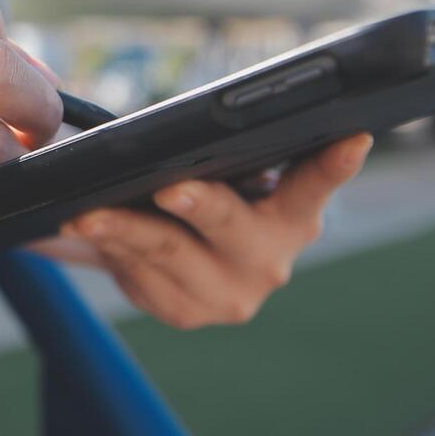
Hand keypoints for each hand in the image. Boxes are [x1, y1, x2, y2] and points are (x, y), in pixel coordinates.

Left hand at [49, 134, 372, 328]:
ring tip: (86, 214)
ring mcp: (229, 295)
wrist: (180, 251)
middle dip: (199, 204)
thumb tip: (193, 122)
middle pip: (229, 224)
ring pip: (167, 251)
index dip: (334, 164)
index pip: (317, 184)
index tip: (350, 138)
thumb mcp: (229, 172)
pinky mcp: (185, 313)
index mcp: (296, 213)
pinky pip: (139, 274)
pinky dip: (110, 245)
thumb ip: (231, 153)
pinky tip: (84, 227)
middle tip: (170, 189)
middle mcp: (271, 259)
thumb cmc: (212, 187)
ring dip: (121, 228)